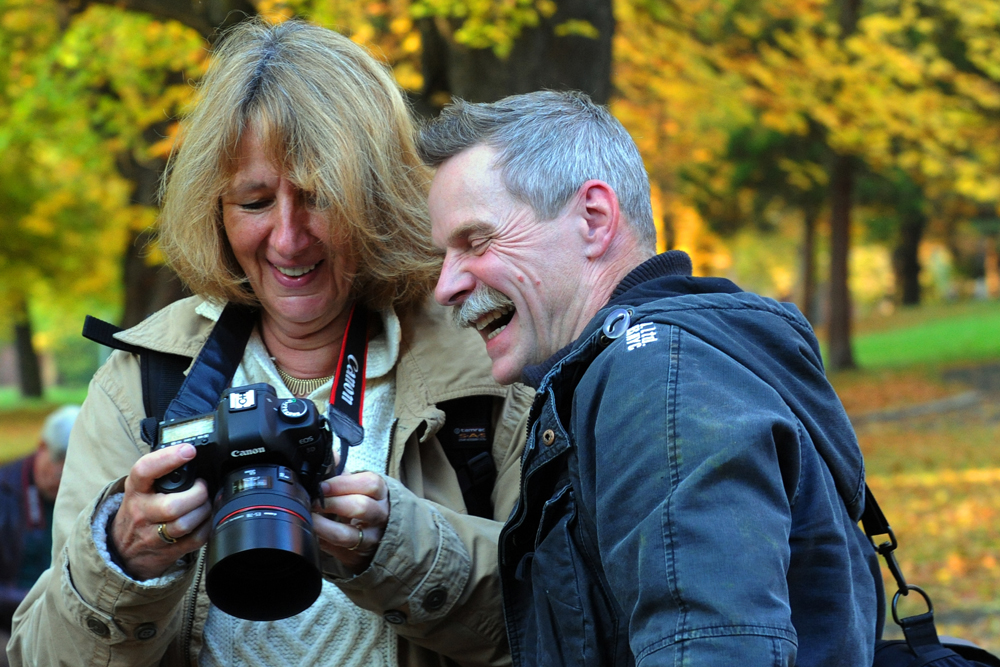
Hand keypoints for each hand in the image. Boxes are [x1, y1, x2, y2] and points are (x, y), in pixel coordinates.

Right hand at [110, 444, 211, 579]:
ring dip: (204, 510)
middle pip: (172, 505)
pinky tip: (206, 518)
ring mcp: (153, 535)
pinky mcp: (168, 552)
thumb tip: (190, 453)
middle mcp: (142, 513)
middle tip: (202, 487)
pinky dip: (207, 526)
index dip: (168, 458)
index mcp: (136, 490)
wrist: (122, 550)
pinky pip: (195, 539)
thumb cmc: (139, 511)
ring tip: (205, 503)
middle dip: (197, 494)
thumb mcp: (140, 489)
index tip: (188, 450)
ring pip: (185, 524)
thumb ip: (160, 473)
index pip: (145, 470)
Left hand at [312, 472, 388, 572]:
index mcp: (380, 492)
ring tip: (310, 519)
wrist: (379, 533)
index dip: (343, 484)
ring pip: (349, 534)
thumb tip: (326, 454)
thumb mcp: (356, 485)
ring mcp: (371, 538)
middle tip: (313, 502)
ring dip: (324, 526)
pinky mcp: (358, 555)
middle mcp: (380, 515)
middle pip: (361, 507)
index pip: (369, 484)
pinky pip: (337, 551)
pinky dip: (322, 541)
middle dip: (332, 504)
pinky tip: (313, 533)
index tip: (322, 485)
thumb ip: (340, 470)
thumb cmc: (363, 502)